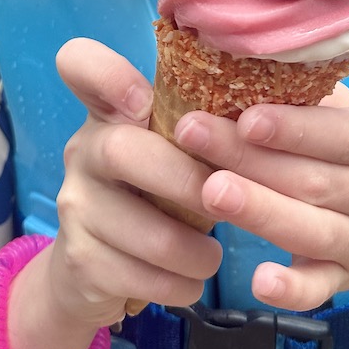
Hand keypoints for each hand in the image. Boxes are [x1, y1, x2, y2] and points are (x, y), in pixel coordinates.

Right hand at [6, 40, 221, 348]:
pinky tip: (189, 280)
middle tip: (222, 201)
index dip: (107, 73)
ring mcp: (76, 207)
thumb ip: (195, 126)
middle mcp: (84, 151)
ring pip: (141, 229)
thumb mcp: (165, 150)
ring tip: (212, 255)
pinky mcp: (80, 261)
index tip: (141, 99)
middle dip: (185, 181)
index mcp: (109, 112)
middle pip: (122, 150)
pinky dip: (178, 284)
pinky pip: (139, 276)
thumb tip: (272, 115)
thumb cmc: (150, 192)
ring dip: (192, 250)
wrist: (89, 270)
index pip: (81, 64)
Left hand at [174, 89, 348, 319]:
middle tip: (193, 134)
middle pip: (314, 178)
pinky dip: (291, 289)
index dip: (294, 128)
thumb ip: (309, 97)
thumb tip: (237, 61)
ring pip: (311, 230)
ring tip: (209, 192)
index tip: (246, 117)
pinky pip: (318, 289)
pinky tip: (260, 281)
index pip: (343, 133)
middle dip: (249, 158)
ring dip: (259, 211)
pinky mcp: (346, 282)